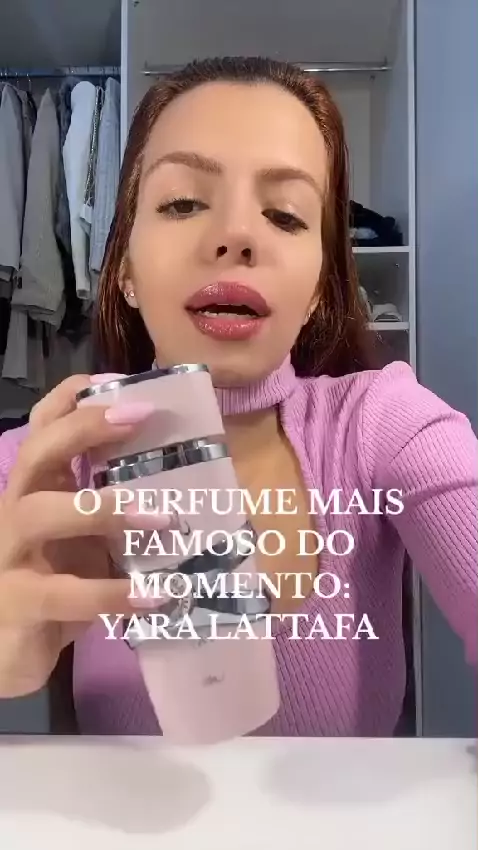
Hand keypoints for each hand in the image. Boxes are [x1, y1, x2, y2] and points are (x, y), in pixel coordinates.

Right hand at [0, 374, 160, 697]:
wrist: (6, 653)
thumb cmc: (52, 586)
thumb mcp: (84, 542)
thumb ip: (113, 513)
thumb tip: (185, 489)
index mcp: (35, 491)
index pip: (42, 428)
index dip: (74, 400)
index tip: (119, 383)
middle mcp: (14, 512)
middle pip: (36, 453)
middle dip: (84, 428)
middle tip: (138, 417)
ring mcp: (8, 556)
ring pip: (40, 514)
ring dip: (103, 509)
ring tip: (162, 516)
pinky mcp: (16, 604)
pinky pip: (63, 595)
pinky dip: (112, 594)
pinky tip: (155, 596)